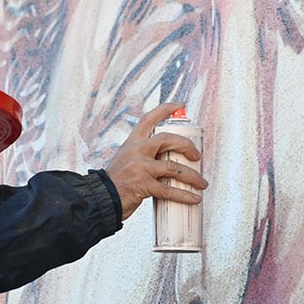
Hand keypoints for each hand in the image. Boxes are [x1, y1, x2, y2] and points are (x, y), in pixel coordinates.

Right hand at [103, 101, 206, 219]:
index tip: (179, 105)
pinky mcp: (144, 185)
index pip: (149, 119)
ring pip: (174, 167)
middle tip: (197, 155)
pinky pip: (169, 190)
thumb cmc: (115, 181)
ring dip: (192, 176)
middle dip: (187, 145)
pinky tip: (194, 197)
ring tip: (201, 183)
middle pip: (168, 140)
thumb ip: (144, 155)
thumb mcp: (126, 159)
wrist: (101, 197)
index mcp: (132, 142)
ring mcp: (140, 167)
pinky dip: (185, 195)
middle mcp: (137, 151)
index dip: (166, 109)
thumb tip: (168, 158)